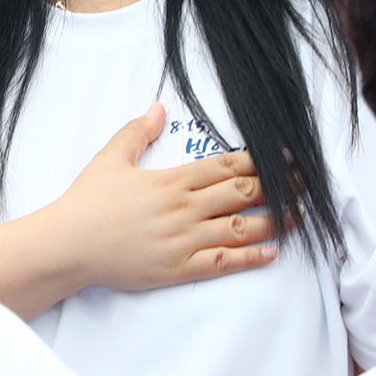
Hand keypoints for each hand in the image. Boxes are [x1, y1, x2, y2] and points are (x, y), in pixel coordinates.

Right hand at [42, 102, 278, 293]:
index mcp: (172, 180)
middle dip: (280, 186)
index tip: (285, 157)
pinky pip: (222, 262)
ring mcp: (183, 240)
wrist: (68, 245)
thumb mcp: (110, 158)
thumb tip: (158, 108)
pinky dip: (250, 258)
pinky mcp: (178, 268)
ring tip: (299, 216)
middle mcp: (184, 208)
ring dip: (274, 221)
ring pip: (240, 227)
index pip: (227, 165)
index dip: (261, 159)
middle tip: (306, 183)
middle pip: (243, 193)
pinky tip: (271, 253)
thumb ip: (137, 132)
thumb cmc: (87, 202)